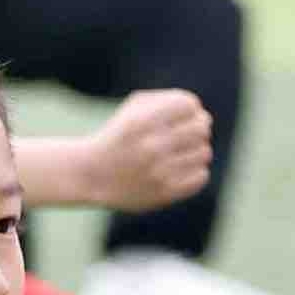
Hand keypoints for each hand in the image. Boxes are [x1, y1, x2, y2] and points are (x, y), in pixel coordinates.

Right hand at [81, 91, 215, 212]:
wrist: (90, 175)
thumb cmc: (118, 137)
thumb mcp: (132, 110)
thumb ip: (165, 101)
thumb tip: (198, 111)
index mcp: (141, 121)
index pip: (188, 104)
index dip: (190, 107)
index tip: (183, 114)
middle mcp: (151, 146)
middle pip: (201, 127)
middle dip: (198, 127)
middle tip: (188, 133)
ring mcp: (158, 171)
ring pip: (204, 152)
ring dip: (196, 150)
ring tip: (182, 152)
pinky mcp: (164, 193)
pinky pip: (201, 176)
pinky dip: (195, 171)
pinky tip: (181, 169)